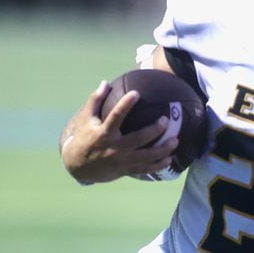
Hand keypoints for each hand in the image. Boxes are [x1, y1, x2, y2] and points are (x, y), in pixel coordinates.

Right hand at [60, 81, 177, 183]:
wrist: (78, 166)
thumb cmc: (83, 138)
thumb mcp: (86, 119)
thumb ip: (95, 101)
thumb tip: (105, 82)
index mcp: (104, 133)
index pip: (116, 116)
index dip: (125, 105)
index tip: (136, 93)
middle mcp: (114, 148)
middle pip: (138, 139)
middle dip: (153, 131)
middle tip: (166, 120)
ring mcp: (121, 160)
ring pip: (145, 157)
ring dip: (162, 150)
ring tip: (175, 140)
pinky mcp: (126, 170)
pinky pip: (144, 169)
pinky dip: (158, 165)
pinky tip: (170, 159)